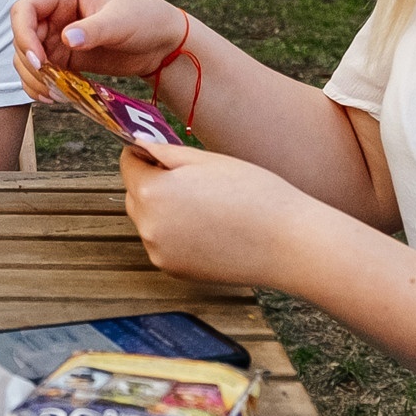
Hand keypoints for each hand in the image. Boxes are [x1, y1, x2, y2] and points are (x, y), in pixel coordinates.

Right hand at [9, 0, 189, 94]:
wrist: (162, 42)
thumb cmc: (145, 18)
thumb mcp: (121, 21)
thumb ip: (94, 30)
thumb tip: (66, 39)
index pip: (25, 9)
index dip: (23, 33)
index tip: (37, 59)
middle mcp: (53, 13)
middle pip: (21, 36)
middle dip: (28, 62)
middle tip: (48, 83)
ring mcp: (56, 36)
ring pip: (26, 58)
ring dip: (32, 79)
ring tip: (53, 96)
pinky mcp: (64, 58)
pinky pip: (41, 73)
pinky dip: (41, 87)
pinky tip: (55, 98)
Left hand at [120, 143, 306, 286]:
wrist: (287, 243)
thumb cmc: (255, 195)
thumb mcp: (207, 161)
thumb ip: (165, 153)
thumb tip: (139, 146)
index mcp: (153, 192)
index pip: (128, 165)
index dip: (144, 155)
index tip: (161, 154)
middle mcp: (148, 225)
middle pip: (134, 195)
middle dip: (153, 183)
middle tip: (192, 179)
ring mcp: (159, 252)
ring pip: (148, 220)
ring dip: (164, 209)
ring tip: (207, 205)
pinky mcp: (173, 270)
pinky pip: (162, 243)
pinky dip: (175, 233)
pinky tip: (208, 227)